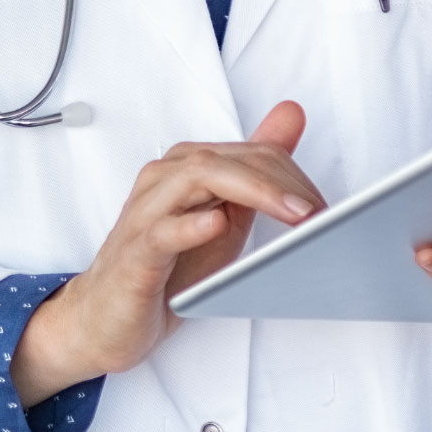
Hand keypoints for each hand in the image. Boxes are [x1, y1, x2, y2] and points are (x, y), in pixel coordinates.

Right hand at [10, 102, 323, 405]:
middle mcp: (164, 180)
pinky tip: (217, 223)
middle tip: (318, 212)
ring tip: (291, 214)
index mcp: (187, 168)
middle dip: (280, 182)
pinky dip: (191, 225)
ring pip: (196, 178)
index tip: (324, 208)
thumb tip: (292, 114)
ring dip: (252, 191)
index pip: (248, 154)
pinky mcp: (135, 253)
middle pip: (227, 160)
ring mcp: (146, 214)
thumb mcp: (224, 214)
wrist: (107, 317)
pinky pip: (162, 231)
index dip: (293, 176)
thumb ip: (256, 170)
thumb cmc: (166, 267)